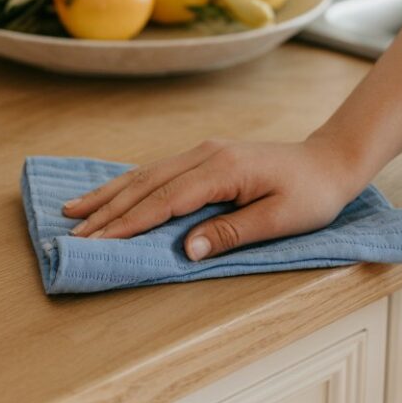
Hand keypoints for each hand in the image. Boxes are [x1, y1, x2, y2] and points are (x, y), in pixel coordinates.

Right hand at [62, 138, 359, 259]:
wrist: (330, 160)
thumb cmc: (312, 194)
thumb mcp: (280, 219)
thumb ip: (231, 232)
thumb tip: (187, 250)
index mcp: (222, 169)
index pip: (165, 200)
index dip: (129, 223)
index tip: (97, 241)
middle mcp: (205, 155)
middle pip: (145, 185)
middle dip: (106, 211)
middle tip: (71, 234)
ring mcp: (203, 153)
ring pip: (146, 175)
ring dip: (109, 195)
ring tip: (74, 211)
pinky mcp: (205, 158)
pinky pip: (157, 172)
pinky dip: (129, 186)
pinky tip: (110, 196)